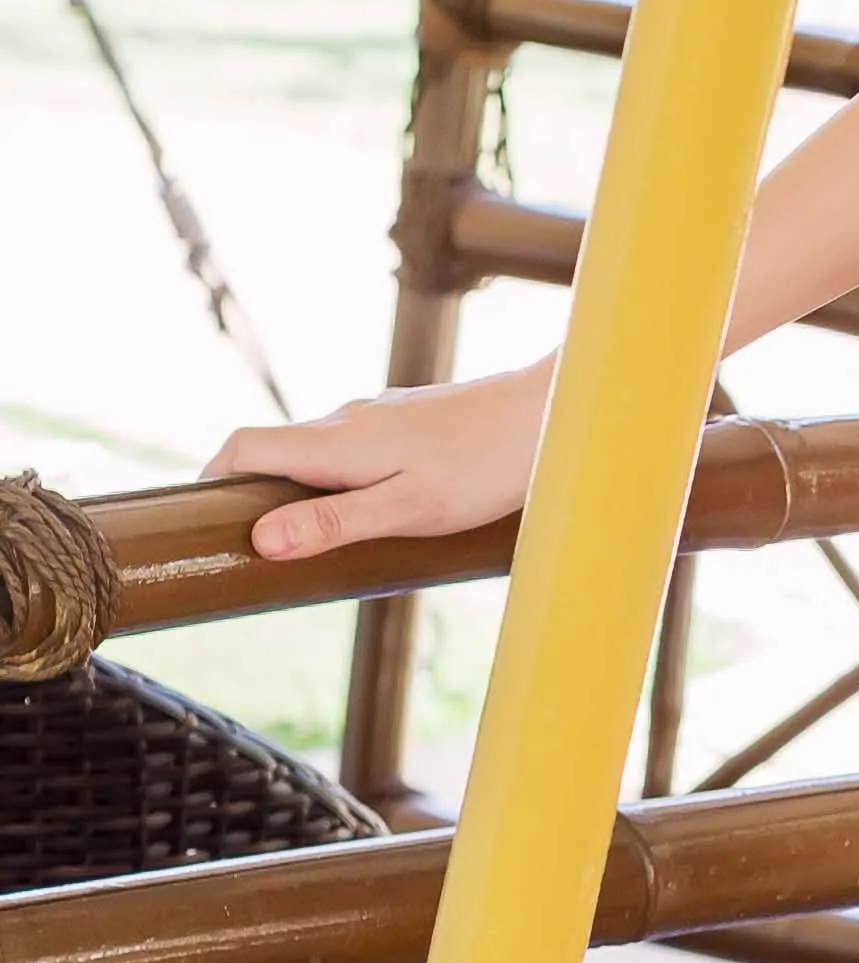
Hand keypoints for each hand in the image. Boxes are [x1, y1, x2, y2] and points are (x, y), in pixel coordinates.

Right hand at [204, 355, 555, 564]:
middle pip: (274, 451)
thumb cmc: (488, 467)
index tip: (200, 523)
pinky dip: (341, 479)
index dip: (209, 481)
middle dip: (252, 494)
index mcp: (336, 441)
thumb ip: (335, 522)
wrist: (554, 414)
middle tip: (252, 549)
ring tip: (313, 543)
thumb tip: (262, 538)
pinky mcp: (410, 421)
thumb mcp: (409, 508)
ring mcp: (380, 417)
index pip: (241, 447)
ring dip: (302, 489)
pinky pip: (355, 450)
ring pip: (318, 451)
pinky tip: (373, 512)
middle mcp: (348, 420)